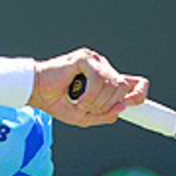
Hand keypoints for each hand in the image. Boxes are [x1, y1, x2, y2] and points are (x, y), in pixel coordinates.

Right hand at [28, 48, 148, 126]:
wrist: (36, 92)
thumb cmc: (56, 101)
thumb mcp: (83, 116)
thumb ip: (103, 115)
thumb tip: (122, 108)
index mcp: (105, 80)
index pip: (133, 82)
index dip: (139, 92)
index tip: (133, 103)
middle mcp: (103, 68)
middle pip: (123, 87)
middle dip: (109, 104)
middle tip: (90, 109)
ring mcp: (94, 61)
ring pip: (112, 84)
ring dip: (98, 101)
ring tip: (81, 105)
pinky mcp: (85, 58)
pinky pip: (99, 78)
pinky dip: (90, 94)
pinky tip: (79, 99)